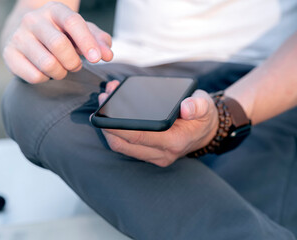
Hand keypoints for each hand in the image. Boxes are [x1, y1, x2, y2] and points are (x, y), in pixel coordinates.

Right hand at [2, 2, 112, 83]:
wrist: (26, 35)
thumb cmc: (59, 34)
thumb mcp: (80, 32)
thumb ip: (97, 41)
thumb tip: (107, 54)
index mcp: (54, 10)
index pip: (73, 22)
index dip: (87, 42)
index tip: (97, 59)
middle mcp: (33, 19)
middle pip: (59, 45)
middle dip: (73, 62)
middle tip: (75, 66)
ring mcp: (18, 36)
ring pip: (47, 64)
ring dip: (60, 73)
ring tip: (60, 68)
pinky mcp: (9, 54)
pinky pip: (34, 76)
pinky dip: (45, 79)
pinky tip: (45, 71)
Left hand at [98, 80, 218, 166]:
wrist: (206, 132)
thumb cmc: (202, 116)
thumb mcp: (205, 106)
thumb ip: (198, 105)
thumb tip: (186, 108)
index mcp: (173, 142)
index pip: (139, 137)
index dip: (119, 128)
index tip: (104, 115)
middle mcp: (162, 154)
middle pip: (124, 145)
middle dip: (107, 126)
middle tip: (102, 101)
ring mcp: (154, 157)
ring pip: (122, 147)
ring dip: (109, 129)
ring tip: (105, 103)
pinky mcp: (148, 154)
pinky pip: (126, 146)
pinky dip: (116, 132)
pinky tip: (112, 114)